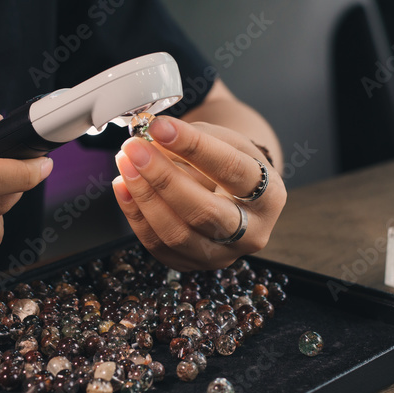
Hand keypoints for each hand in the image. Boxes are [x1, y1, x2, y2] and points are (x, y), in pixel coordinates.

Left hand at [112, 117, 284, 270]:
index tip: (160, 127)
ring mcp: (221, 255)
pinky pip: (157, 245)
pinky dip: (134, 214)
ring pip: (176, 234)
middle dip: (163, 178)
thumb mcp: (225, 142)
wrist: (233, 195)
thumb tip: (151, 137)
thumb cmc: (231, 164)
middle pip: (204, 212)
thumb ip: (193, 138)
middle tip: (136, 148)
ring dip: (143, 196)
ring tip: (126, 163)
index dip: (194, 147)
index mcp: (270, 196)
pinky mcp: (192, 265)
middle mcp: (251, 233)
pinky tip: (123, 186)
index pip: (232, 170)